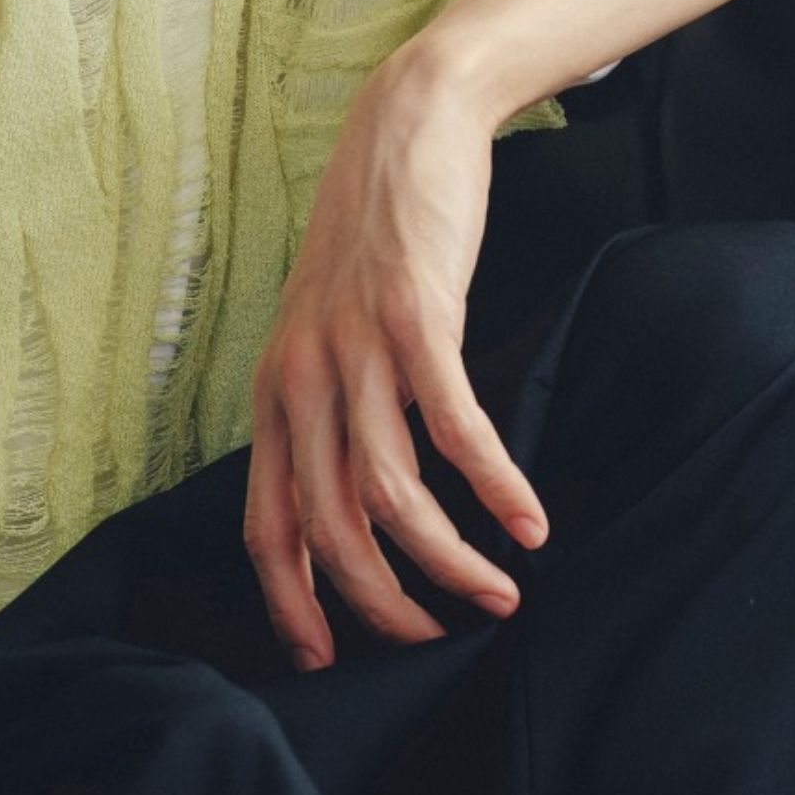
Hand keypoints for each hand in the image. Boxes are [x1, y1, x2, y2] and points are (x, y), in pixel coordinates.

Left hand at [242, 50, 549, 669]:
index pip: (266, 524)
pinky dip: (495, 485)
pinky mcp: (418, 320)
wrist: (400, 133)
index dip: (291, 602)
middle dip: (382, 604)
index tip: (325, 661)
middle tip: (435, 641)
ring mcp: (356, 350)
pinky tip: (529, 524)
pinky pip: (454, 427)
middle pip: (328, 527)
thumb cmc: (369, 246)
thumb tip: (345, 504)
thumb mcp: (322, 335)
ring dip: (447, 561)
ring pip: (389, 492)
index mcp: (273, 394)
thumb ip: (325, 412)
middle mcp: (302, 380)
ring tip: (498, 598)